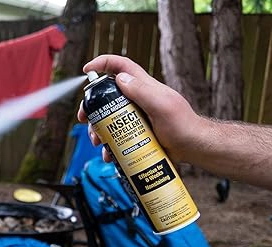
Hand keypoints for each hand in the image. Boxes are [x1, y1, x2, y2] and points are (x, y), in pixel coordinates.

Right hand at [77, 55, 205, 163]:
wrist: (192, 148)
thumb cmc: (183, 125)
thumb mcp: (162, 106)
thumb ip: (143, 91)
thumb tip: (120, 79)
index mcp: (143, 87)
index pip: (121, 66)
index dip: (103, 63)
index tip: (86, 69)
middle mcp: (136, 99)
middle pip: (106, 96)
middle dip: (91, 106)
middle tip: (83, 118)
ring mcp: (135, 117)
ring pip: (107, 118)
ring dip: (97, 129)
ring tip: (97, 142)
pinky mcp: (135, 133)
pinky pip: (115, 136)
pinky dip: (108, 146)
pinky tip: (108, 154)